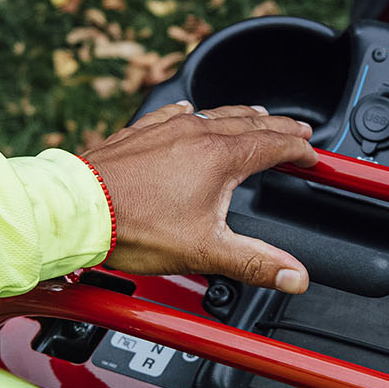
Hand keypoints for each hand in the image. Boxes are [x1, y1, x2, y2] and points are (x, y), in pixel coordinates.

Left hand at [81, 101, 318, 288]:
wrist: (75, 211)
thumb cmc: (132, 227)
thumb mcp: (205, 251)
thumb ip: (256, 263)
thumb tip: (295, 276)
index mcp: (219, 158)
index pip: (274, 146)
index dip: (300, 150)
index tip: (313, 156)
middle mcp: (195, 134)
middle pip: (250, 122)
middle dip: (279, 126)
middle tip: (298, 129)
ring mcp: (164, 130)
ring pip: (215, 113)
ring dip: (242, 115)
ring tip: (258, 115)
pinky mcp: (138, 134)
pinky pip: (174, 114)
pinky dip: (193, 113)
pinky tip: (188, 111)